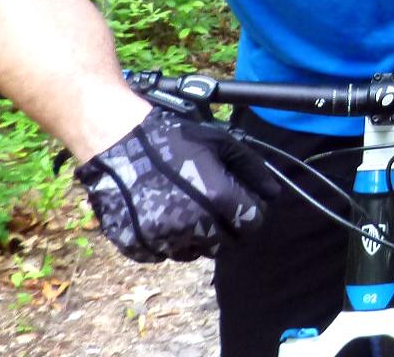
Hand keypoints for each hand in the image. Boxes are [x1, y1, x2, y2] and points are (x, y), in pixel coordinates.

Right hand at [73, 107, 281, 262]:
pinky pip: (163, 254)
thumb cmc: (172, 138)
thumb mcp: (220, 143)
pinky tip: (163, 215)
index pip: (251, 224)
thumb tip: (274, 193)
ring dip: (197, 237)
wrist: (119, 141)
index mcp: (216, 198)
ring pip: (194, 252)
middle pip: (225, 244)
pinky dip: (168, 241)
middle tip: (215, 208)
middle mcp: (192, 225)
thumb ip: (251, 169)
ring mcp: (162, 238)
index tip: (244, 205)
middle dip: (227, 228)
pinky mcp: (138, 246)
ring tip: (186, 209)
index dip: (252, 214)